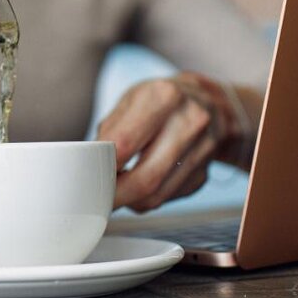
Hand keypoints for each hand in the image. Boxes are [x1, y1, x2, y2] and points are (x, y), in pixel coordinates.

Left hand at [96, 72, 252, 211]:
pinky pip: (167, 198)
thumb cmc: (162, 100)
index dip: (102, 166)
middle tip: (95, 198)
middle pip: (145, 179)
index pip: (125, 144)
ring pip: (157, 196)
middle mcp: (190, 123)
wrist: (211, 104)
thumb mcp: (132, 99)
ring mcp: (203, 151)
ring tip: (115, 190)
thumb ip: (110, 131)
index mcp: (165, 97)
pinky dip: (147, 198)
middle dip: (114, 196)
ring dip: (129, 200)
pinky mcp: (204, 175)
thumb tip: (89, 164)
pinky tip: (141, 184)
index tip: (86, 175)